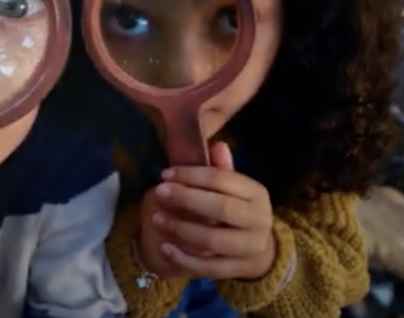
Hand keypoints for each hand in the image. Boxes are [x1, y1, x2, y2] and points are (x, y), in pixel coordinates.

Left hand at [139, 142, 275, 279]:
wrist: (258, 248)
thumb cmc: (237, 209)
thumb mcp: (233, 188)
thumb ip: (221, 169)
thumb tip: (217, 144)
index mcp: (257, 193)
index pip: (223, 180)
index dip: (192, 175)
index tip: (165, 174)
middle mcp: (259, 220)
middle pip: (221, 209)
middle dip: (186, 199)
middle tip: (159, 193)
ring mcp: (250, 248)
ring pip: (213, 240)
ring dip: (181, 229)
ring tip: (156, 219)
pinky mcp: (238, 270)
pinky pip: (208, 268)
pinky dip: (184, 258)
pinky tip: (165, 247)